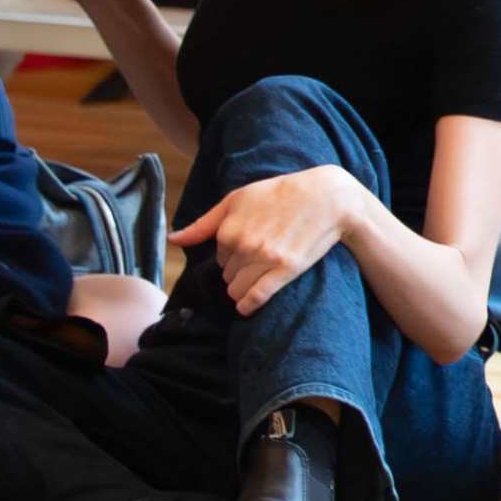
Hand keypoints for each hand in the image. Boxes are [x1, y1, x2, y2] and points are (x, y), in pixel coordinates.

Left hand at [167, 167, 359, 314]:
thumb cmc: (280, 193)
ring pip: (237, 288)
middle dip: (237, 270)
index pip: (218, 257)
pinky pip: (257, 296)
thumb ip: (203, 224)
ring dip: (241, 288)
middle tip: (257, 259)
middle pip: (227, 274)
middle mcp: (243, 246)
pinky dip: (248, 305)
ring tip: (253, 280)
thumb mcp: (237, 199)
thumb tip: (173, 239)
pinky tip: (246, 307)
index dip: (231, 254)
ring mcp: (265, 259)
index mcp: (228, 229)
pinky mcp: (285, 270)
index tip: (247, 247)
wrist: (326, 197)